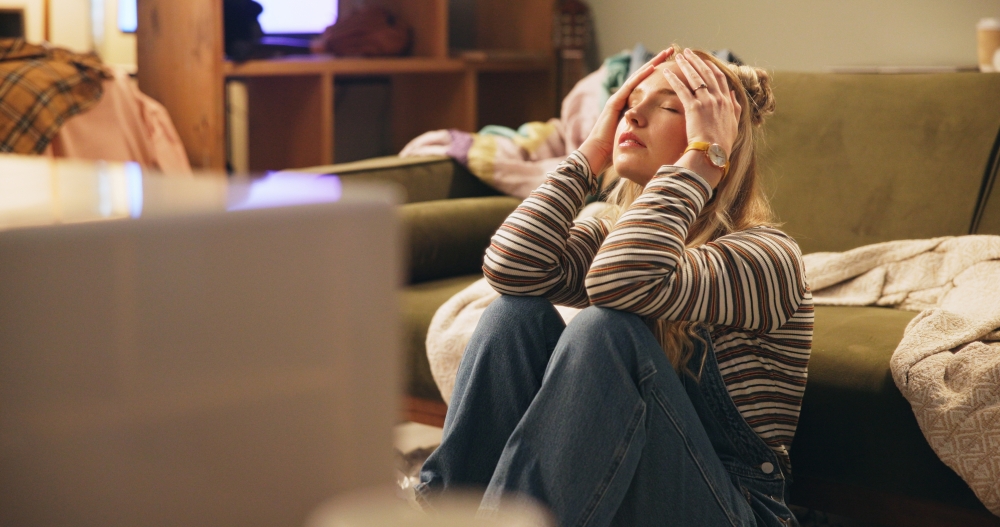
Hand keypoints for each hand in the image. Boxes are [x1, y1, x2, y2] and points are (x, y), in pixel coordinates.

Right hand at [578, 48, 672, 174]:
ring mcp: (617, 99)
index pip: (646, 86)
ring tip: (665, 53)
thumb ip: (643, 131)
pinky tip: (652, 67)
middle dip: (657, 63)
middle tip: (671, 51)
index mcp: (629, 106)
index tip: (672, 66)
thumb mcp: (633, 137)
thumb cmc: (614, 151)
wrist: (598, 155)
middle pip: (642, 76)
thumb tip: (664, 134)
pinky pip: (630, 86)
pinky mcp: (614, 103)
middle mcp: (623, 99)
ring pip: (637, 77)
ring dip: (652, 63)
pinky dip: (641, 76)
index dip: (659, 75)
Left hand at [664, 49, 741, 159]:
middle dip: (697, 60)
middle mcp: (718, 99)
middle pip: (707, 73)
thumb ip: (735, 107)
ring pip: (695, 77)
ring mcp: (706, 102)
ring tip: (678, 56)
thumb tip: (734, 93)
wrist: (714, 153)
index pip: (720, 79)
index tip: (705, 61)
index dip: (711, 68)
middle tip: (688, 52)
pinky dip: (674, 79)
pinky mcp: (694, 108)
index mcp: (728, 102)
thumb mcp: (734, 124)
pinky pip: (682, 89)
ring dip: (686, 64)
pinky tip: (667, 72)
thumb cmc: (722, 143)